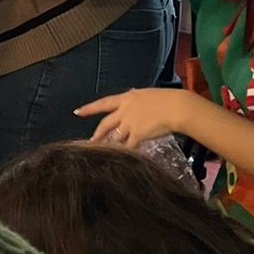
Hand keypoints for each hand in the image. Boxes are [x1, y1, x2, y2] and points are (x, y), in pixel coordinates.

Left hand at [77, 86, 199, 146]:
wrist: (177, 107)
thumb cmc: (167, 99)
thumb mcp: (147, 95)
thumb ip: (136, 101)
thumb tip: (132, 102)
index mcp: (127, 98)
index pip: (103, 103)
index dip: (89, 108)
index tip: (77, 112)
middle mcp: (124, 111)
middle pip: (105, 123)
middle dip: (97, 134)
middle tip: (90, 142)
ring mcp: (129, 123)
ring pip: (115, 137)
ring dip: (110, 145)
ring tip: (105, 152)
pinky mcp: (137, 135)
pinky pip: (128, 146)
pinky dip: (126, 152)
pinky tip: (123, 158)